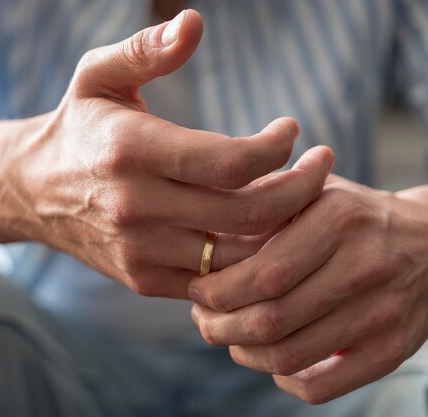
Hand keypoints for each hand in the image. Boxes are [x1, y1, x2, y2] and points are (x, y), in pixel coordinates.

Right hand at [0, 10, 333, 297]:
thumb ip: (145, 48)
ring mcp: (138, 249)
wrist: (32, 191)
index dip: (277, 148)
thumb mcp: (97, 75)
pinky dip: (245, 260)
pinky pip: (213, 281)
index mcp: (130, 151)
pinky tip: (258, 230)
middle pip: (246, 214)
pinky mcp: (142, 277)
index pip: (230, 162)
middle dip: (300, 191)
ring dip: (280, 229)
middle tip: (321, 167)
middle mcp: (134, 206)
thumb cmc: (77, 127)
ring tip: (297, 198)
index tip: (291, 130)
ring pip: (237, 255)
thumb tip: (195, 22)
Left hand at [189, 174, 427, 402]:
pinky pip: (322, 387)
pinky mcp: (391, 350)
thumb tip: (205, 229)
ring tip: (226, 334)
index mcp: (339, 220)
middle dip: (219, 325)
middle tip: (202, 316)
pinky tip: (267, 360)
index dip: (218, 291)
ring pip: (288, 356)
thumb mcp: (315, 190)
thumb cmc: (354, 215)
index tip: (196, 288)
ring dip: (241, 353)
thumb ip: (266, 202)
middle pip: (270, 319)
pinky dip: (282, 380)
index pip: (264, 273)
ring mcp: (381, 313)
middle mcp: (364, 267)